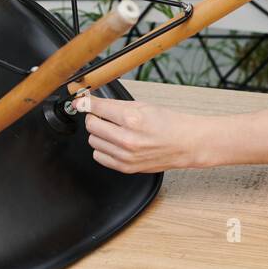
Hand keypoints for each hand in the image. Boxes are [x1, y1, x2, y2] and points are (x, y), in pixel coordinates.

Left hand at [72, 92, 212, 172]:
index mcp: (132, 119)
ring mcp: (126, 156)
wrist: (186, 144)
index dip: (86, 102)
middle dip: (94, 117)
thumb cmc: (168, 123)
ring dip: (98, 133)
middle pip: (91, 125)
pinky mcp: (126, 167)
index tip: (81, 101)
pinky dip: (102, 148)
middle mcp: (127, 139)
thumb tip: (93, 102)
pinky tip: (113, 142)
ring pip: (93, 141)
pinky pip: (99, 157)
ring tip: (112, 129)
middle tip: (102, 114)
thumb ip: (115, 105)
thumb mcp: (142, 106)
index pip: (97, 108)